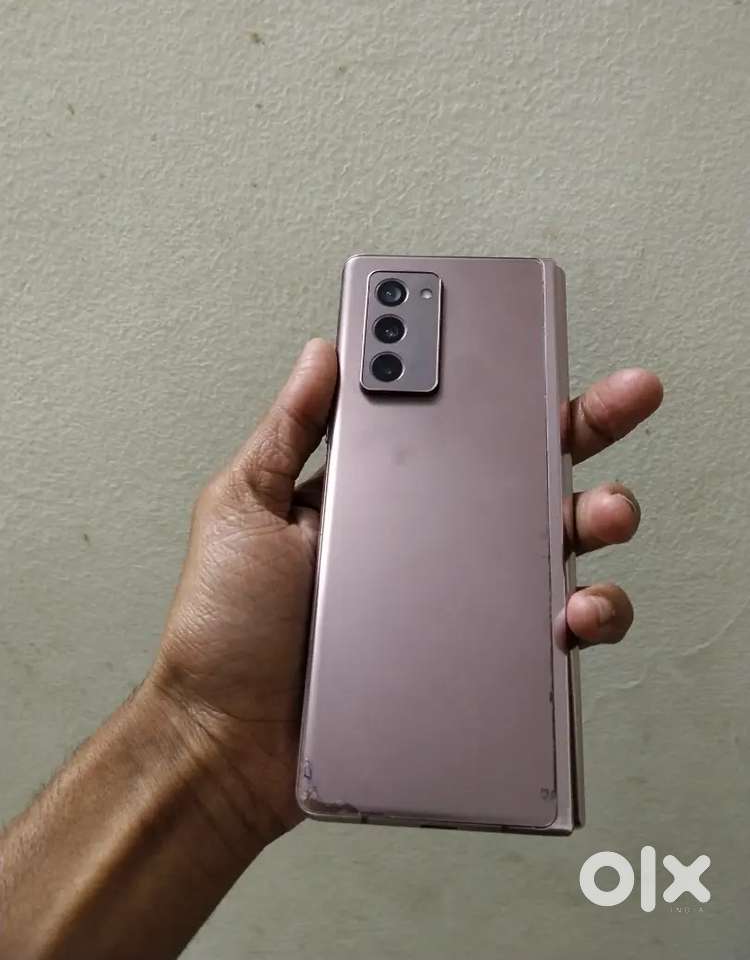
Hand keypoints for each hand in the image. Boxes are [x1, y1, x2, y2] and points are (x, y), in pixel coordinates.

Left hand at [149, 339, 662, 844]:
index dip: (499, 385)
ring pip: (555, 548)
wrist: (228, 743)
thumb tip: (324, 351)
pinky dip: (585, 615)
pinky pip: (551, 633)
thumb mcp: (244, 507)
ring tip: (603, 511)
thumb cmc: (225, 630)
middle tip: (625, 397)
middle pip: (522, 474)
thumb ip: (288, 430)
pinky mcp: (476, 659)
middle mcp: (428, 541)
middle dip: (584, 430)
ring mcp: (457, 601)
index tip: (537, 347)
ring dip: (599, 518)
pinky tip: (572, 608)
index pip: (453, 425)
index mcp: (380, 495)